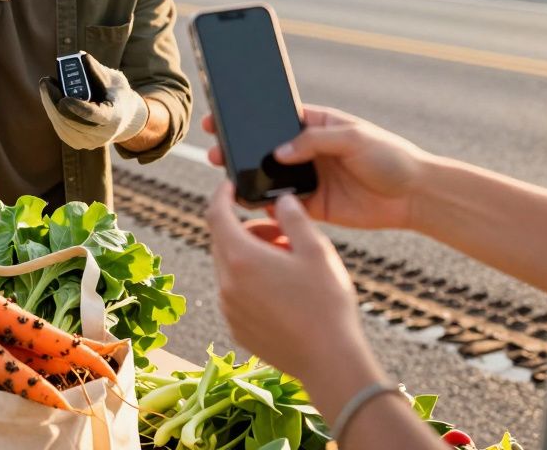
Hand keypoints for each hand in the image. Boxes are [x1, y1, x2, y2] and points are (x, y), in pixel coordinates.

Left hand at [38, 53, 148, 150]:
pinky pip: (60, 127)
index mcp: (114, 117)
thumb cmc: (117, 94)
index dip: (78, 108)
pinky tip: (49, 96)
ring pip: (61, 125)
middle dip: (54, 100)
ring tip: (47, 84)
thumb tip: (80, 57)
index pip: (93, 116)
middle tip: (46, 81)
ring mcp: (88, 142)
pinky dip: (52, 110)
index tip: (63, 98)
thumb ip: (97, 70)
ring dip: (50, 104)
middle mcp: (101, 135)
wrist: (124, 117)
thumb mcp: (114, 79)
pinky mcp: (76, 143)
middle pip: (71, 121)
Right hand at [204, 105, 429, 230]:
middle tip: (216, 149)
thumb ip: (314, 141)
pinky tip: (251, 201)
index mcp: (316, 125)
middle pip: (265, 147)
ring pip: (269, 176)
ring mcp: (308, 178)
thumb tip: (278, 152)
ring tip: (228, 174)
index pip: (275, 118)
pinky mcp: (313, 205)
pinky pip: (283, 204)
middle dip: (240, 147)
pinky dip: (266, 204)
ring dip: (249, 176)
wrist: (414, 196)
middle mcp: (308, 151)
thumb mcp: (354, 137)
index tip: (222, 117)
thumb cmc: (389, 156)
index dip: (249, 118)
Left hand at [206, 181, 373, 383]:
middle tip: (281, 234)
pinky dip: (250, 281)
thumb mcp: (317, 250)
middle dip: (247, 229)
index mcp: (241, 258)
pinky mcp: (237, 327)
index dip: (221, 195)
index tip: (231, 186)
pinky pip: (235, 293)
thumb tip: (279, 199)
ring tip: (288, 263)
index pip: (216, 214)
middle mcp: (226, 283)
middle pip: (223, 241)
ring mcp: (229, 308)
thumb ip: (294, 217)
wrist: (329, 360)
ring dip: (250, 256)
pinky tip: (283, 290)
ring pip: (229, 268)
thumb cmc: (326, 304)